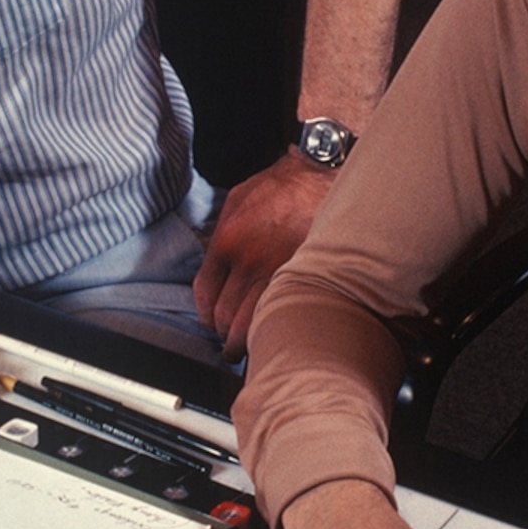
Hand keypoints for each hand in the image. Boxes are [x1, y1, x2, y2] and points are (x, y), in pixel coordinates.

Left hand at [194, 149, 334, 354]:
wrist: (323, 179)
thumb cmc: (283, 186)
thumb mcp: (238, 198)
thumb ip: (222, 231)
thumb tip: (215, 261)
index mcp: (226, 241)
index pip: (205, 293)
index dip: (205, 314)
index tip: (210, 321)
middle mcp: (247, 262)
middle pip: (224, 315)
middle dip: (223, 333)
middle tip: (227, 340)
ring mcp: (274, 274)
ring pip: (248, 324)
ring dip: (243, 342)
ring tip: (245, 349)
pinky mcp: (299, 279)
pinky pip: (277, 314)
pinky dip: (270, 329)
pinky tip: (271, 332)